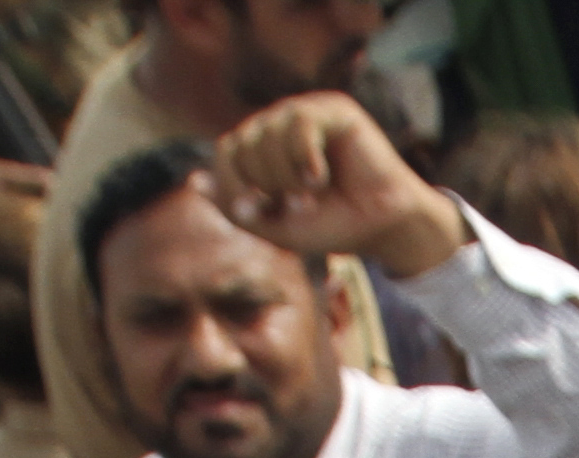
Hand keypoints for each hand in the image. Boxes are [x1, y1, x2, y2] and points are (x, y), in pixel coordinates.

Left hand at [205, 89, 464, 279]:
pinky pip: (300, 123)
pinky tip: (319, 178)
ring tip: (311, 194)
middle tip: (296, 205)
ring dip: (284, 175)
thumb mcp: (278, 226)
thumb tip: (194, 182)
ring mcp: (305, 114)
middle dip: (265, 183)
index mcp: (263, 148)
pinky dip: (304, 156)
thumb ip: (237, 209)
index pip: (226, 152)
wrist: (384, 227)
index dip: (232, 184)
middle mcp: (279, 125)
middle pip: (243, 143)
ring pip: (268, 133)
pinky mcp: (333, 110)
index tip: (259, 212)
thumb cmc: (334, 225)